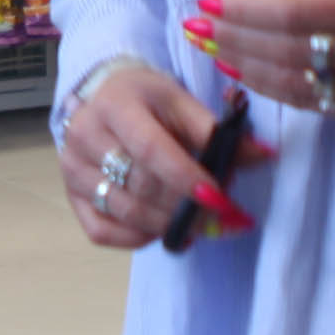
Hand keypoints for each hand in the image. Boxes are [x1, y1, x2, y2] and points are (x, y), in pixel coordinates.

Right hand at [60, 55, 254, 251]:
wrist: (102, 96)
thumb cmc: (147, 99)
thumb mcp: (180, 100)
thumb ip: (215, 130)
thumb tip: (264, 155)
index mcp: (114, 104)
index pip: (150, 148)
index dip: (187, 178)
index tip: (221, 200)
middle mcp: (84, 136)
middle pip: (139, 185)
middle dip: (187, 207)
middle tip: (224, 218)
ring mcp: (72, 170)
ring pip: (124, 212)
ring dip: (169, 225)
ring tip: (202, 225)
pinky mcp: (71, 196)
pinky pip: (101, 231)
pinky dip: (138, 239)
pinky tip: (165, 230)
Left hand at [193, 0, 334, 120]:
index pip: (294, 12)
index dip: (245, 11)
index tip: (206, 3)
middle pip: (288, 50)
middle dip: (235, 39)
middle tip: (197, 28)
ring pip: (294, 82)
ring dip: (245, 67)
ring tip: (212, 50)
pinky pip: (309, 102)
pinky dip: (271, 88)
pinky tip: (243, 74)